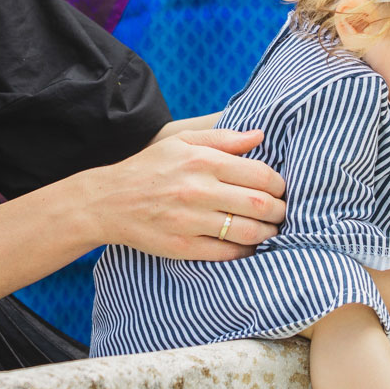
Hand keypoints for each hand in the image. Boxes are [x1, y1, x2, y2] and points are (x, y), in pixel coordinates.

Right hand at [88, 128, 286, 262]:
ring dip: (269, 232)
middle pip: (260, 204)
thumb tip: (260, 136)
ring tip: (271, 229)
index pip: (260, 174)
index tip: (279, 189)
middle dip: (279, 210)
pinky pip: (228, 253)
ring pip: (249, 231)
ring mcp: (190, 221)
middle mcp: (198, 190)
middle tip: (281, 211)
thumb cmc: (150, 167)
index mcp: (202, 161)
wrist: (108, 201)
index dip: (279, 184)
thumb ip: (223, 138)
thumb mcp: (181, 141)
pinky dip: (246, 251)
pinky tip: (249, 244)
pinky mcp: (183, 247)